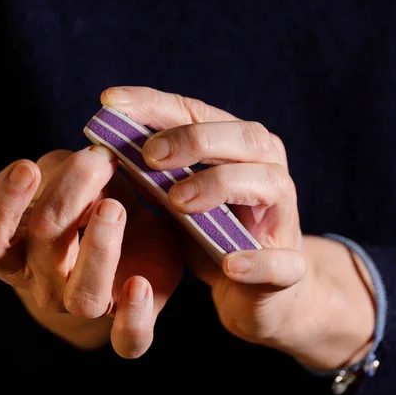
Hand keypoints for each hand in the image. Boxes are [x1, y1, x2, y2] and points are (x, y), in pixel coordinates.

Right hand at [0, 145, 182, 357]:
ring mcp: (87, 305)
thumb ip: (68, 169)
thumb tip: (87, 161)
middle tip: (96, 161)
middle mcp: (45, 284)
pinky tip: (140, 283)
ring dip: (99, 248)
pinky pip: (129, 340)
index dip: (1, 206)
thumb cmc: (93, 206)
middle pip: (43, 248)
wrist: (132, 246)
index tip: (27, 168)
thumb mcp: (76, 179)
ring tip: (113, 207)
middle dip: (69, 197)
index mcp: (16, 253)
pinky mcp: (131, 319)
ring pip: (85, 297)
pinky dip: (134, 317)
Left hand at [101, 86, 376, 368]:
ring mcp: (283, 218)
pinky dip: (255, 260)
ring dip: (220, 186)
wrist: (256, 293)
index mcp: (239, 149)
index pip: (199, 112)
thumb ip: (156, 174)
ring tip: (177, 200)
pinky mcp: (289, 268)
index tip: (109, 101)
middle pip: (245, 138)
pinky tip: (229, 264)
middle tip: (149, 155)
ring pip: (268, 183)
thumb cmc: (214, 237)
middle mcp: (268, 172)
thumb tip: (107, 147)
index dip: (154, 104)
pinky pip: (281, 262)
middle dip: (194, 140)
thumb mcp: (178, 200)